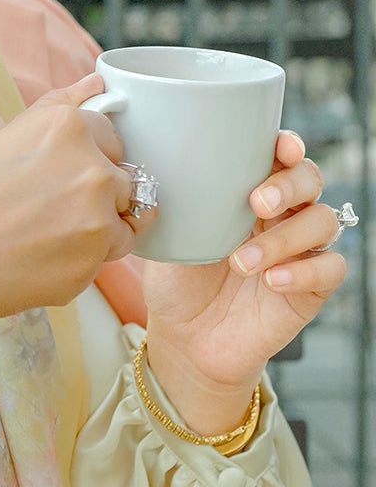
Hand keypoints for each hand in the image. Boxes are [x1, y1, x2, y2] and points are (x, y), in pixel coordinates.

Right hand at [0, 72, 149, 376]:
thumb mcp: (3, 138)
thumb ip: (60, 109)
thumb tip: (98, 83)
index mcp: (68, 127)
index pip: (114, 137)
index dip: (88, 156)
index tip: (59, 173)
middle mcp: (92, 170)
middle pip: (126, 180)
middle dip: (97, 194)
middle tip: (45, 210)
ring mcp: (96, 221)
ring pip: (124, 224)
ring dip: (95, 230)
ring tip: (42, 236)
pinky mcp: (92, 265)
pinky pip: (104, 261)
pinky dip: (79, 262)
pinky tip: (37, 259)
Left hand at [142, 130, 346, 433]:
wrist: (184, 340)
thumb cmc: (177, 282)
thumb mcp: (169, 236)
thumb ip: (177, 202)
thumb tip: (154, 162)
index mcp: (250, 193)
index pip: (282, 157)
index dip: (287, 147)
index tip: (279, 146)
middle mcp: (281, 216)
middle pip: (311, 180)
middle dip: (289, 185)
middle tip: (257, 204)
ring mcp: (300, 251)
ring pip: (323, 221)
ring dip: (285, 237)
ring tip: (243, 262)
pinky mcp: (311, 288)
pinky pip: (331, 268)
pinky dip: (304, 271)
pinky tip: (272, 281)